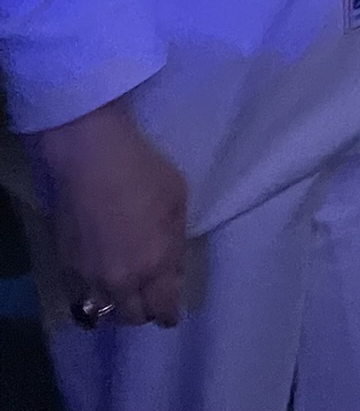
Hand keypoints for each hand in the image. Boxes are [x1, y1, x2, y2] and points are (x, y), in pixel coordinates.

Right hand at [31, 99, 187, 327]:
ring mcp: (90, 277)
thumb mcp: (177, 201)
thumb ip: (175, 242)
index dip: (169, 314)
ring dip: (115, 309)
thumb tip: (172, 268)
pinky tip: (95, 286)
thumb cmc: (144, 171)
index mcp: (155, 264)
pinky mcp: (66, 267)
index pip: (163, 308)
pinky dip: (89, 298)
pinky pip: (77, 298)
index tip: (171, 313)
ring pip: (103, 313)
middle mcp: (122, 280)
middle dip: (144, 312)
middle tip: (148, 300)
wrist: (92, 158)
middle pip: (133, 316)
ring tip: (122, 297)